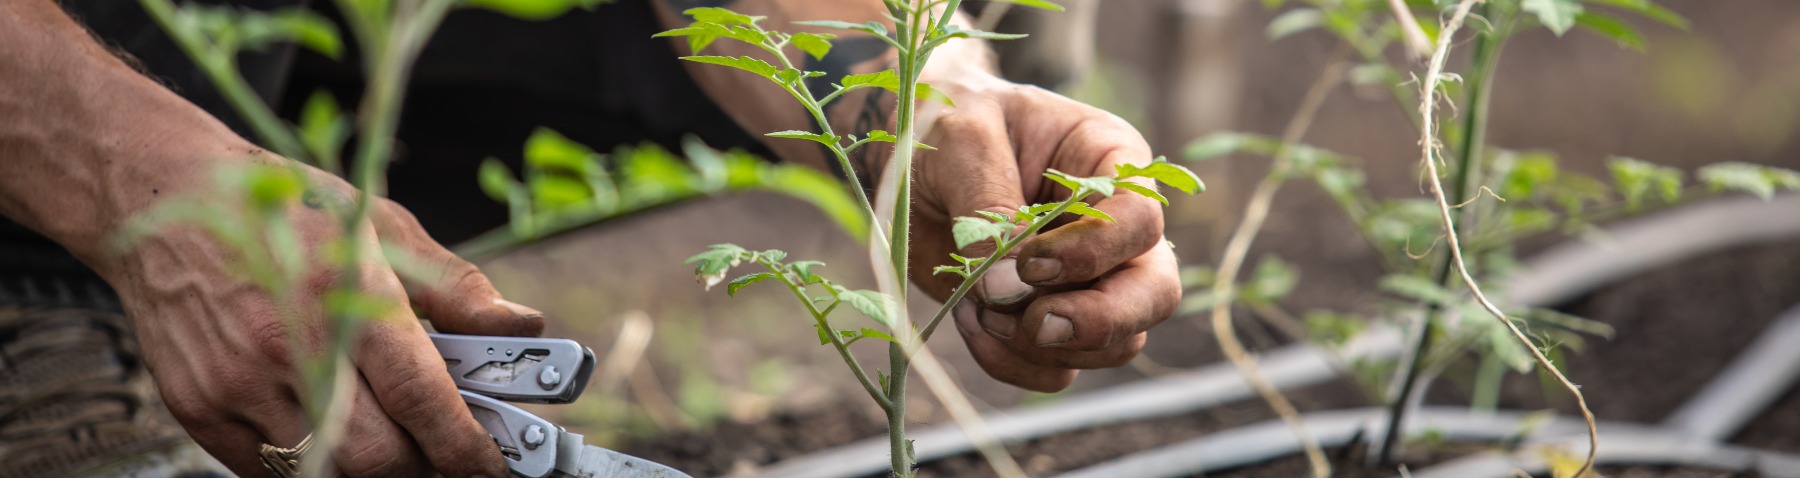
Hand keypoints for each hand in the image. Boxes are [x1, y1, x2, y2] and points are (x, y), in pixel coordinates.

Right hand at [106, 154, 541, 476]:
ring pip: (327, 471)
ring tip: (393, 442)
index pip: (421, 398)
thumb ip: (457, 289)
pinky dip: (314, 464)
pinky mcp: (199, 408)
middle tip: (444, 453)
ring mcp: (237, 385)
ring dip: (371, 469)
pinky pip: (269, 469)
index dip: (465, 446)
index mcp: (347, 295)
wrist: (164, 198)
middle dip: (422, 466)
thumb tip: (523, 325)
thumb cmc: (284, 210)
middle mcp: (289, 347)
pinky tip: (332, 433)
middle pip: (378, 456)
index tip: (491, 463)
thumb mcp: (384, 227)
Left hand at [910, 74, 1180, 392]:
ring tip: (978, 305)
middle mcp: (1115, 228)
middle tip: (1036, 323)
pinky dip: (1013, 362)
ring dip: (1044, 344)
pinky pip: (1057, 370)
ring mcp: (1089, 281)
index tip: (1029, 263)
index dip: (1093, 253)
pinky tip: (969, 321)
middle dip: (1099, 321)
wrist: (909, 158)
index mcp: (1111, 162)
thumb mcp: (963, 140)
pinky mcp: (1049, 320)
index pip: (1140, 221)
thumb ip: (988, 204)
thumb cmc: (945, 125)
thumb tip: (1007, 286)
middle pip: (1155, 293)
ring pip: (1115, 344)